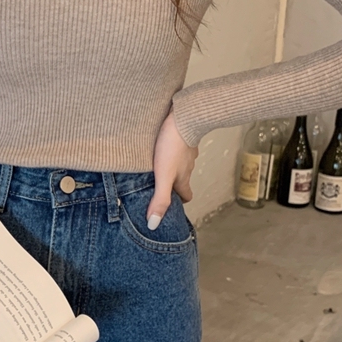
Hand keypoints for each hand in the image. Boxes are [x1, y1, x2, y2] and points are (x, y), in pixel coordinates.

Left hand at [146, 111, 198, 229]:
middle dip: (174, 184)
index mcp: (183, 177)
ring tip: (157, 165)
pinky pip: (178, 145)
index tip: (172, 205)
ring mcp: (187, 149)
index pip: (186, 195)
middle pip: (183, 179)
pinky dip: (171, 149)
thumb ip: (160, 199)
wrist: (184, 116)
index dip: (180, 201)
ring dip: (171, 166)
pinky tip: (161, 145)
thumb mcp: (163, 176)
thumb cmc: (172, 146)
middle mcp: (188, 165)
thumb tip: (153, 224)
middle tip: (160, 186)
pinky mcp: (183, 135)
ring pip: (180, 162)